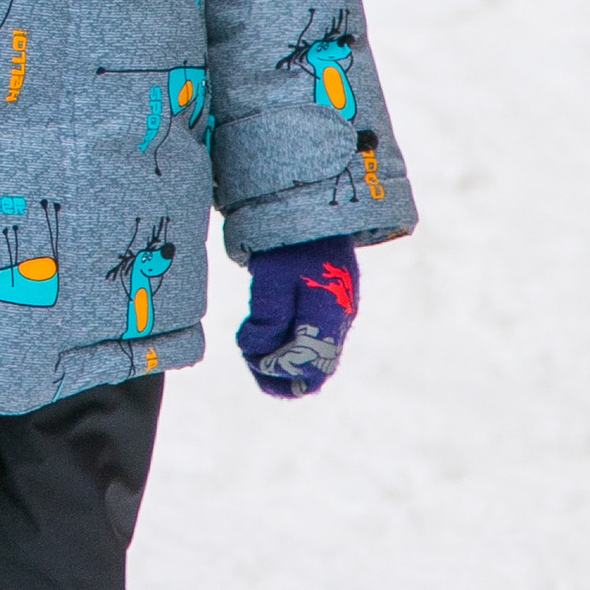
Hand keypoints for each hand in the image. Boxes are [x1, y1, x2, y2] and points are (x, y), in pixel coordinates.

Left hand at [238, 238, 358, 397]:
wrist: (313, 212)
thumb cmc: (288, 242)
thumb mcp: (271, 276)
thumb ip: (268, 317)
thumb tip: (261, 352)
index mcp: (329, 311)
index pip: (309, 362)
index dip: (278, 367)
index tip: (249, 353)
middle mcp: (341, 319)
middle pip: (317, 371)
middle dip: (281, 377)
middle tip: (250, 363)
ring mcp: (340, 314)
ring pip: (318, 361)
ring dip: (284, 365)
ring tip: (252, 352)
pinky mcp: (332, 309)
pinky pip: (316, 343)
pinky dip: (291, 350)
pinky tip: (265, 340)